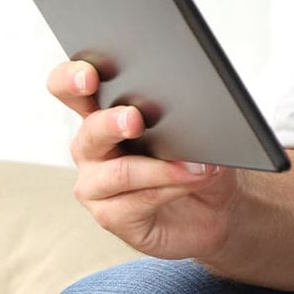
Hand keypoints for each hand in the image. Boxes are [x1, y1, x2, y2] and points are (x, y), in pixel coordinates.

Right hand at [48, 59, 239, 261]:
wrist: (221, 207)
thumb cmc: (201, 160)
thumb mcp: (200, 130)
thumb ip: (187, 116)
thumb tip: (192, 113)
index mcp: (103, 113)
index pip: (72, 88)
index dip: (72, 79)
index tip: (89, 76)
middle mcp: (93, 148)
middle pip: (90, 131)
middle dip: (112, 123)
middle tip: (134, 119)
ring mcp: (97, 185)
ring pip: (118, 172)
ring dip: (159, 168)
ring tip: (193, 165)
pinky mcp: (112, 216)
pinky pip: (136, 201)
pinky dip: (169, 189)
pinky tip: (192, 181)